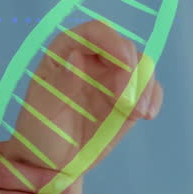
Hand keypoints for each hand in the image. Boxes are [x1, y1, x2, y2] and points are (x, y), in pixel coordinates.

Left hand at [3, 20, 162, 174]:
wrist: (50, 161)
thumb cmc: (39, 129)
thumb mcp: (43, 107)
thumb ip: (61, 83)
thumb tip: (77, 56)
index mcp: (66, 52)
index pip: (93, 33)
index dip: (112, 41)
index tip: (125, 63)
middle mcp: (92, 60)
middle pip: (124, 49)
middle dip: (131, 72)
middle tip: (125, 104)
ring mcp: (112, 79)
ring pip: (141, 67)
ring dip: (145, 87)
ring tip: (137, 114)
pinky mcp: (127, 100)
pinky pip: (150, 89)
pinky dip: (154, 98)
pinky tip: (146, 115)